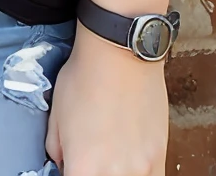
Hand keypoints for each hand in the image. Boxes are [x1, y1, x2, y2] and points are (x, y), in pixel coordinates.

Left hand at [46, 27, 169, 175]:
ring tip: (111, 159)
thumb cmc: (85, 77)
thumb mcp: (56, 116)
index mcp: (82, 169)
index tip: (74, 166)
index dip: (71, 173)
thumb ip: (58, 151)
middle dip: (92, 172)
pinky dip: (140, 174)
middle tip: (92, 159)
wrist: (120, 52)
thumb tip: (65, 165)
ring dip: (117, 173)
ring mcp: (140, 169)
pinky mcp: (159, 157)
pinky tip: (131, 163)